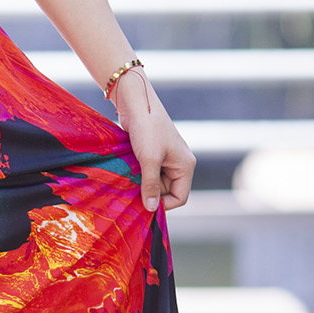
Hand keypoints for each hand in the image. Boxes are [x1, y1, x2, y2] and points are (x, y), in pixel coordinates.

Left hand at [114, 70, 194, 211]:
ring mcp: (165, 159)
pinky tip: (128, 172)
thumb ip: (151, 185)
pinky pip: (147, 173)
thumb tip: (151, 209)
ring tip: (129, 178)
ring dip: (141, 183)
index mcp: (185, 166)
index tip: (143, 204)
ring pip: (154, 182)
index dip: (163, 204)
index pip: (179, 197)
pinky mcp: (152, 154)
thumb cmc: (147, 129)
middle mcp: (178, 164)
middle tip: (132, 189)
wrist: (136, 103)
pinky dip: (138, 175)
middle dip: (150, 192)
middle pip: (165, 191)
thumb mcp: (149, 160)